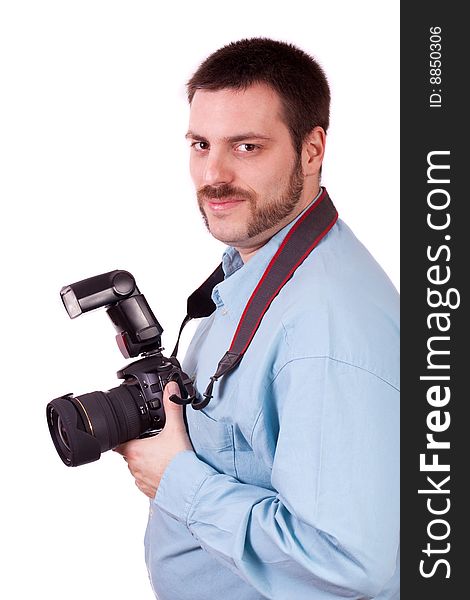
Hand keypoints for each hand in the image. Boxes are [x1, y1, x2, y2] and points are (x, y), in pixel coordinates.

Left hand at [114, 381, 192, 498]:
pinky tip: (165, 470)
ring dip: (145, 462)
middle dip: (138, 447)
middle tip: (154, 442)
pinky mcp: (149, 491)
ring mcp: (140, 480)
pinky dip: (152, 475)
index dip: (123, 436)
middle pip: (129, 453)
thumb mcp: (176, 428)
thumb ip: (172, 406)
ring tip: (161, 456)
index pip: (118, 442)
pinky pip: (146, 481)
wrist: (189, 487)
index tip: (128, 433)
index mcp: (134, 450)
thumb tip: (171, 388)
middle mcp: (133, 466)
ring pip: (137, 468)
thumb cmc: (179, 461)